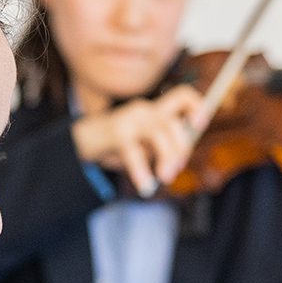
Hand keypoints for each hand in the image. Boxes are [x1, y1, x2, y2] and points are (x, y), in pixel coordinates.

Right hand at [70, 84, 205, 198]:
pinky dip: (142, 172)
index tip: (200, 126)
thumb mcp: (144, 142)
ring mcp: (130, 120)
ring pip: (160, 133)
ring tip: (165, 178)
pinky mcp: (117, 134)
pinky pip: (135, 154)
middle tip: (175, 170)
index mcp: (154, 110)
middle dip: (181, 148)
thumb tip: (181, 156)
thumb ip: (163, 144)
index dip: (196, 107)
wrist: (81, 141)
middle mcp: (144, 110)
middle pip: (174, 122)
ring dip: (167, 157)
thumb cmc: (116, 144)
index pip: (182, 96)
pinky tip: (146, 186)